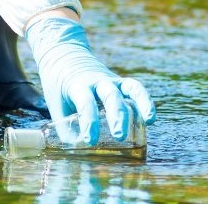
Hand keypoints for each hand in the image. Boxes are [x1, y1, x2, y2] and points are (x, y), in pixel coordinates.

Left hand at [26, 16, 155, 145]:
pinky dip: (145, 101)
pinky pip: (136, 89)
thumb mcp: (56, 106)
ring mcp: (111, 80)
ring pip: (129, 87)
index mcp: (77, 85)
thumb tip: (79, 150)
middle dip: (117, 115)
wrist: (64, 56)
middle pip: (110, 95)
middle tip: (119, 136)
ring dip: (140, 103)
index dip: (89, 122)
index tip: (90, 140)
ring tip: (149, 121)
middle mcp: (97, 80)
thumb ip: (67, 129)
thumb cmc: (59, 87)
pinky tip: (150, 118)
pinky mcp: (120, 83)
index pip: (85, 102)